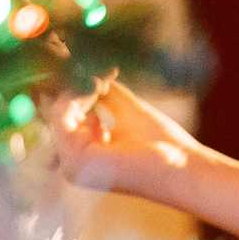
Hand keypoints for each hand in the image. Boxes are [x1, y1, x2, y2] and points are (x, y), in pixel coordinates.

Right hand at [46, 77, 209, 202]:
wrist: (180, 166)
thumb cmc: (161, 145)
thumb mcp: (126, 111)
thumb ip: (106, 95)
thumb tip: (90, 73)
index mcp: (86, 157)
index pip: (65, 121)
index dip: (74, 94)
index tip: (92, 77)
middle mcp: (74, 164)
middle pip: (59, 117)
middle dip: (74, 91)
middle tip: (96, 77)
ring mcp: (73, 165)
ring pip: (58, 115)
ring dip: (77, 93)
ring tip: (99, 86)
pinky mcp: (76, 159)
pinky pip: (61, 118)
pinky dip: (76, 99)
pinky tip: (94, 93)